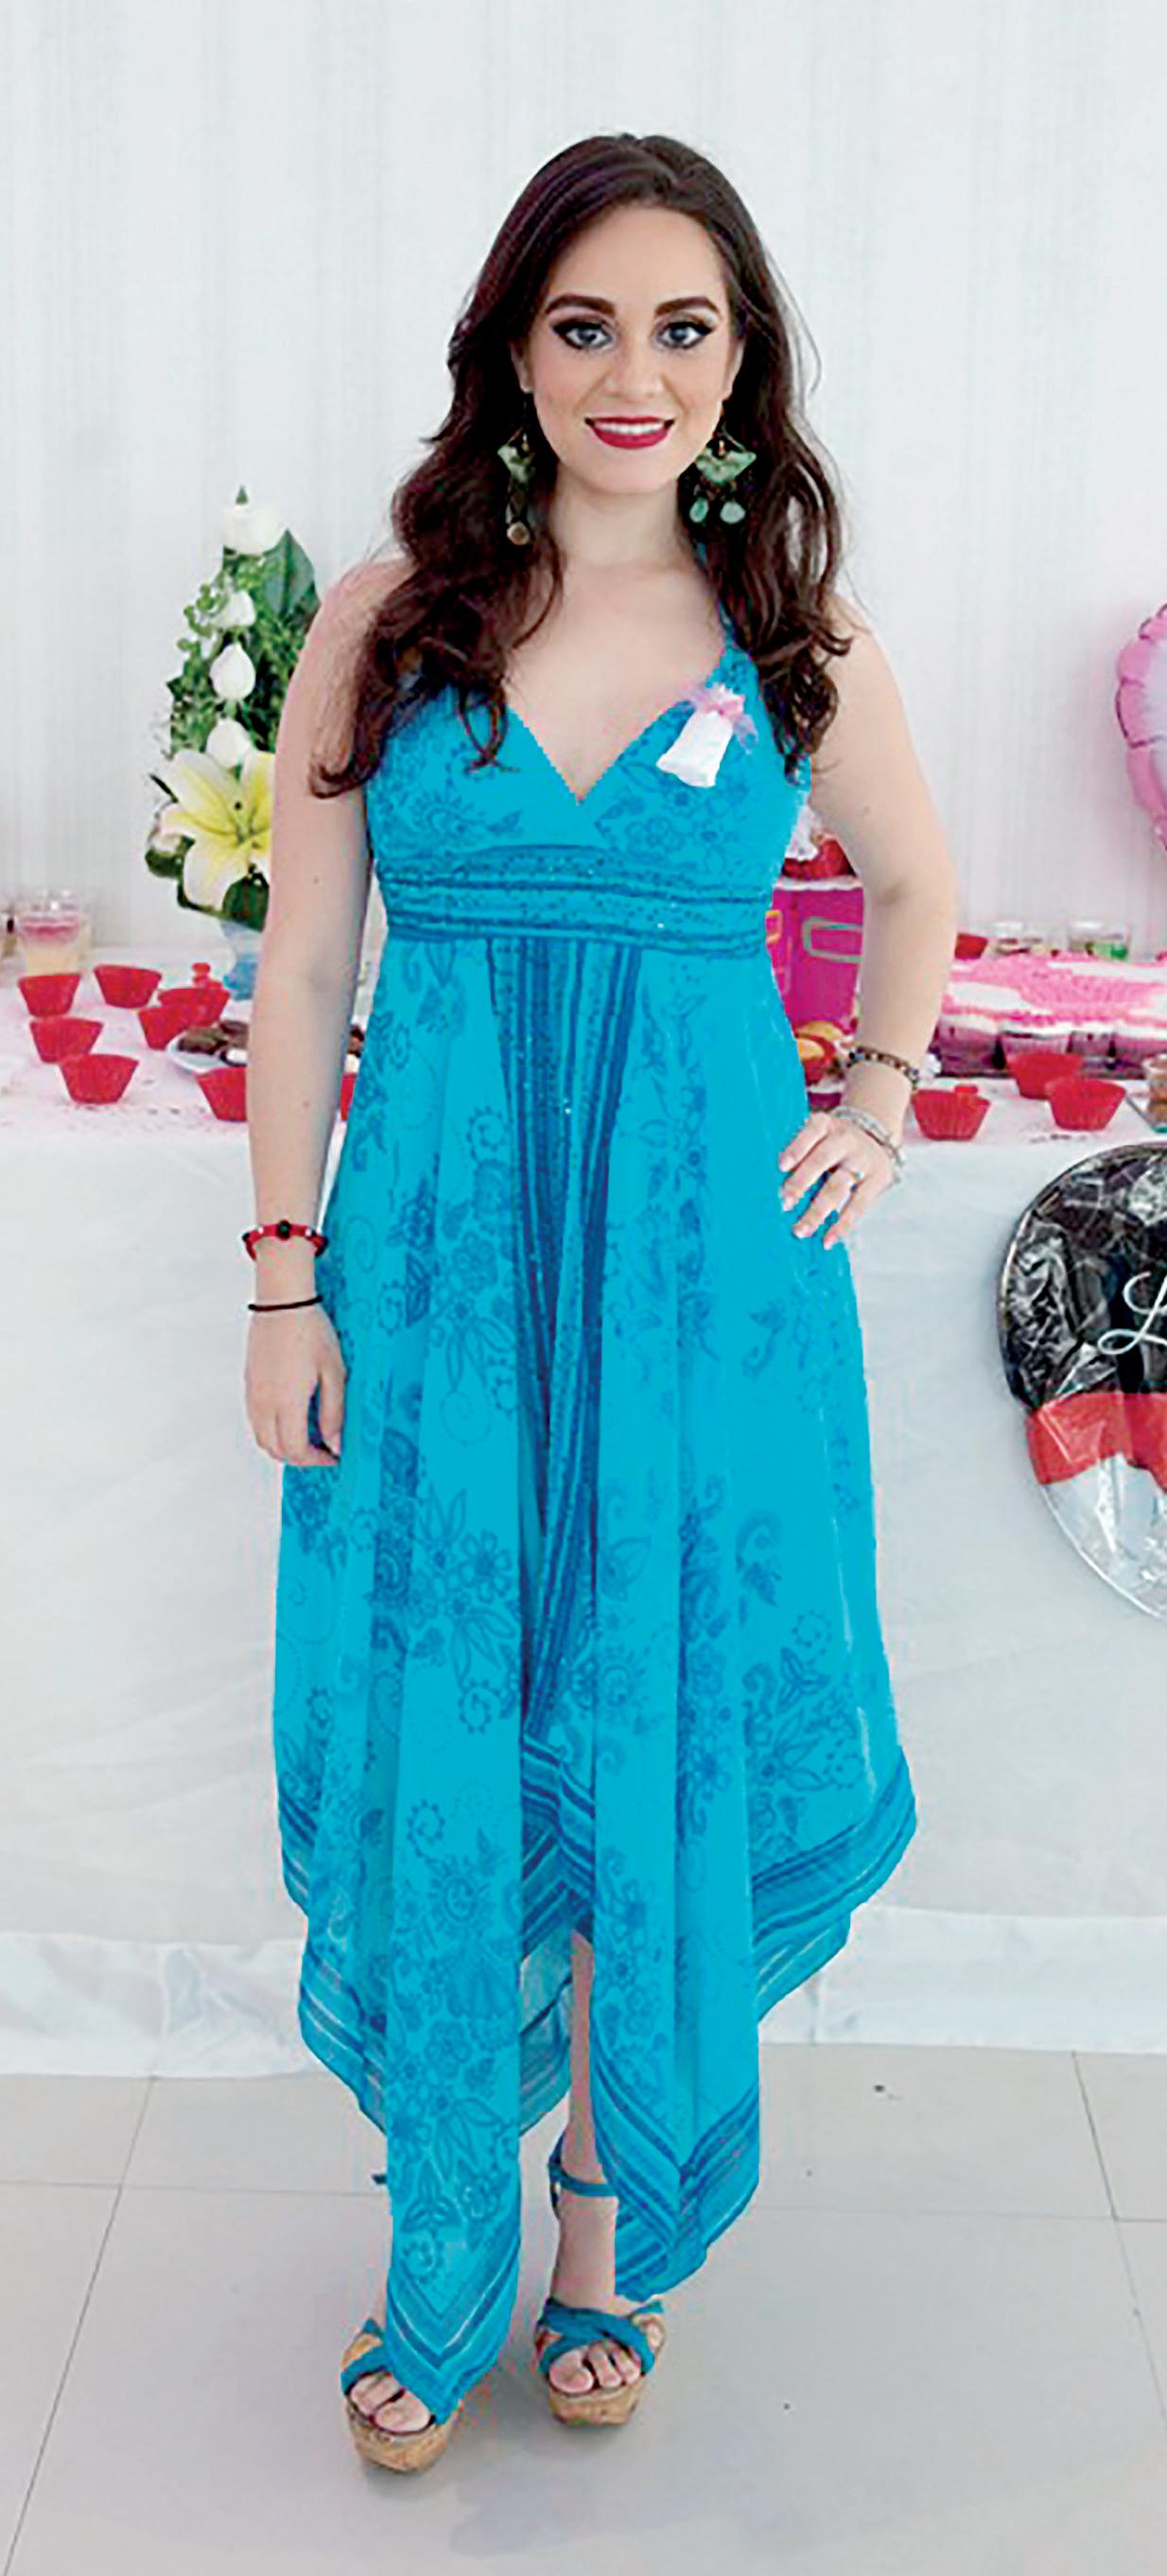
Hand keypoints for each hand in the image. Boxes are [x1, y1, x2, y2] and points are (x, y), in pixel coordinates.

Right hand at [245, 1301, 345, 1465]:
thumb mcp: (334, 1373)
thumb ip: (333, 1412)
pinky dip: (270, 1430)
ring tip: (307, 1437)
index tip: (332, 1456)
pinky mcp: (249, 1383)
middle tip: (321, 1451)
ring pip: (261, 1437)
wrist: (283, 1303)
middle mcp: (264, 1403)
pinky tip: (290, 1418)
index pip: (296, 1450)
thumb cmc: (311, 1331)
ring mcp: (253, 1393)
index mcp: (287, 1403)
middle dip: (299, 1458)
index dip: (315, 1460)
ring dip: (282, 1446)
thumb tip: (334, 1442)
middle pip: (275, 1449)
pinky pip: (255, 1419)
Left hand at [777, 1108, 898, 1247]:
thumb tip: (765, 1183)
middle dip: (801, 1182)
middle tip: (784, 1204)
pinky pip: (858, 1205)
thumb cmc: (829, 1142)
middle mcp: (844, 1140)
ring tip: (801, 1231)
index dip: (796, 1148)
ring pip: (838, 1187)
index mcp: (825, 1125)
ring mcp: (861, 1160)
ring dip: (817, 1211)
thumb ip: (797, 1152)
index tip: (781, 1166)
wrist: (876, 1136)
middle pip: (822, 1160)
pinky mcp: (876, 1180)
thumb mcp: (817, 1135)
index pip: (810, 1132)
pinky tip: (827, 1240)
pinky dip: (842, 1225)